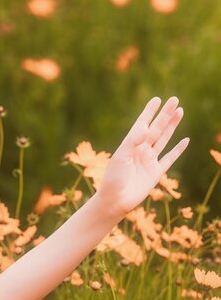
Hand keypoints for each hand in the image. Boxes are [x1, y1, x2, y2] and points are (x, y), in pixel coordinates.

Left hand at [94, 96, 188, 219]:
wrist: (115, 200)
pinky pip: (170, 158)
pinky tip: (185, 140)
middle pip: (156, 128)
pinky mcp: (156, 172)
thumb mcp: (120, 156)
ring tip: (180, 112)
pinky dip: (178, 150)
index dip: (149, 112)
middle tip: (175, 100)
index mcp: (130, 144)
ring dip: (172, 126)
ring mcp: (149, 160)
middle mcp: (141, 149)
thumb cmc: (113, 178)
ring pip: (164, 139)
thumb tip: (145, 128)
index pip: (142, 124)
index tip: (157, 99)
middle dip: (165, 114)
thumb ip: (132, 141)